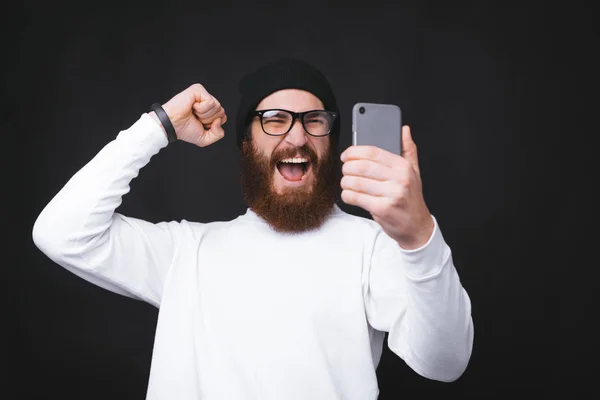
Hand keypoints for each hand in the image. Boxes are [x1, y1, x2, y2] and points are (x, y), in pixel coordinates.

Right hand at [153, 83, 226, 146]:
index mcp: (209, 111)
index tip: (200, 124)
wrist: (172, 125)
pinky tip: (192, 107)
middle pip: (221, 112)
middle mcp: (207, 101)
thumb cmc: (184, 129)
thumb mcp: (205, 138)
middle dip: (209, 120)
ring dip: (204, 115)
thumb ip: (218, 134)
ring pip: (217, 107)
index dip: (213, 125)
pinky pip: (210, 102)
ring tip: (193, 112)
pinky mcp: (198, 89)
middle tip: (196, 118)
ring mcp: (203, 94)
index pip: (223, 117)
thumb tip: (219, 121)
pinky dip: (201, 109)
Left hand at [340, 126, 433, 249]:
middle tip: (345, 171)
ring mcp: (392, 195)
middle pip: (362, 166)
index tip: (346, 156)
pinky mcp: (383, 209)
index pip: (373, 152)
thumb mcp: (414, 172)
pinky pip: (356, 198)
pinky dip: (347, 196)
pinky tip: (349, 195)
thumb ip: (408, 149)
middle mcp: (399, 179)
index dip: (354, 152)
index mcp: (403, 166)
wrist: (417, 226)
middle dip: (347, 168)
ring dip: (345, 183)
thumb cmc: (411, 198)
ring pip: (356, 182)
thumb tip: (404, 129)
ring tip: (346, 184)